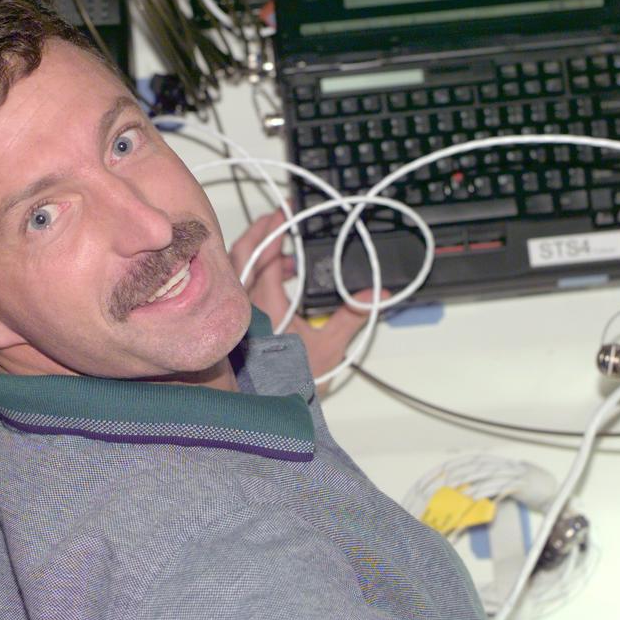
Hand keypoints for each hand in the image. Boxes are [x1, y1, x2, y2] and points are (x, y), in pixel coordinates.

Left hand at [228, 210, 383, 393]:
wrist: (269, 406)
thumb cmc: (293, 380)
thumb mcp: (329, 348)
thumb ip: (353, 316)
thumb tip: (379, 293)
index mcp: (265, 305)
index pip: (262, 257)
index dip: (271, 230)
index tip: (283, 212)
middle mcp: (246, 304)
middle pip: (241, 255)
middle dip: (260, 232)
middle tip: (279, 218)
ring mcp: (241, 312)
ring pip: (240, 270)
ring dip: (262, 254)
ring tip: (291, 253)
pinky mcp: (242, 321)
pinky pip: (244, 285)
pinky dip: (261, 273)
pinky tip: (285, 278)